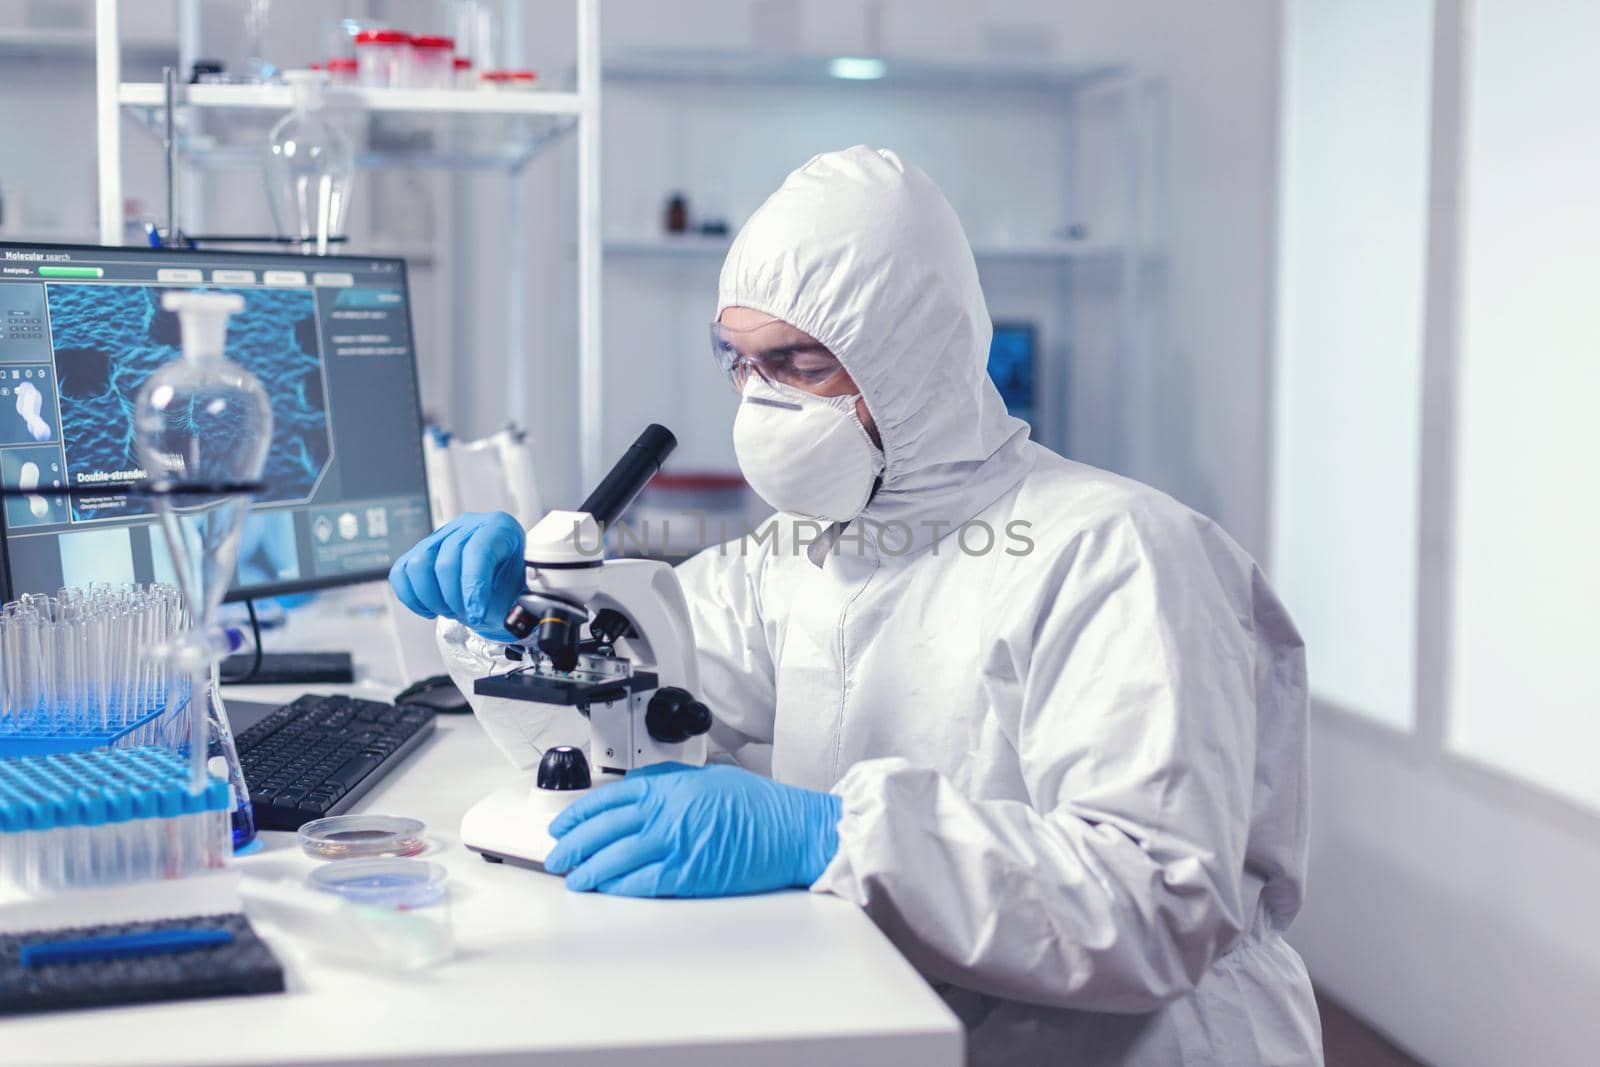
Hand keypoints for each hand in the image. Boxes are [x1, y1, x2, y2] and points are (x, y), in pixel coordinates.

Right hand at [389, 511, 525, 641]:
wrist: (504, 584)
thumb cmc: (514, 584)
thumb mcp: (523, 589)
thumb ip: (511, 599)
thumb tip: (494, 614)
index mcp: (499, 527)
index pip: (478, 552)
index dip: (474, 587)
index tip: (477, 614)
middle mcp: (468, 526)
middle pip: (445, 561)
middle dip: (454, 598)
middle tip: (466, 615)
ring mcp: (441, 535)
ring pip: (418, 565)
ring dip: (431, 598)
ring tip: (450, 610)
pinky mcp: (421, 550)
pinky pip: (401, 572)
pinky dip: (412, 597)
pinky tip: (431, 608)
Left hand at [544, 763, 842, 896]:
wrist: (790, 829)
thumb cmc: (758, 805)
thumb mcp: (708, 778)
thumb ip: (669, 782)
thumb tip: (636, 787)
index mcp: (669, 788)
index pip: (608, 800)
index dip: (578, 815)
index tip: (562, 825)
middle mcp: (666, 814)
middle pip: (604, 830)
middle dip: (573, 845)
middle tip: (557, 856)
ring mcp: (675, 845)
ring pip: (616, 859)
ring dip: (589, 871)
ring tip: (574, 879)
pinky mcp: (687, 875)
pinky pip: (642, 882)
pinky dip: (618, 887)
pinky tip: (605, 890)